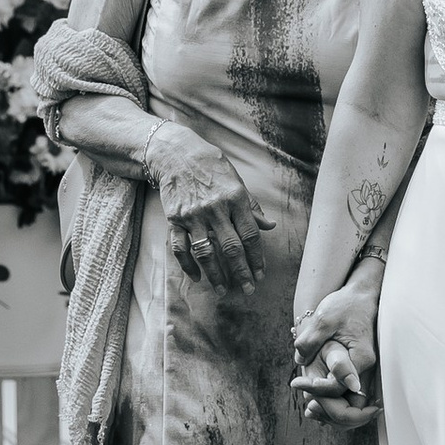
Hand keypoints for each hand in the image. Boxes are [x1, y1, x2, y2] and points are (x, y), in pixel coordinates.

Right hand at [153, 132, 263, 290]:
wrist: (175, 154)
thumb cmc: (211, 167)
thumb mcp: (237, 181)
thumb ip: (252, 207)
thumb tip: (270, 226)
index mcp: (235, 199)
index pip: (250, 235)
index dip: (257, 258)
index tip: (261, 275)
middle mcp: (215, 209)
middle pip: (231, 248)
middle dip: (241, 272)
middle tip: (248, 290)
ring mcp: (193, 215)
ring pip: (206, 252)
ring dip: (215, 274)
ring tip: (223, 290)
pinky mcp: (175, 219)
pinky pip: (180, 248)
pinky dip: (188, 265)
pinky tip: (197, 277)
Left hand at [291, 273, 380, 422]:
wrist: (361, 296)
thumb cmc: (345, 305)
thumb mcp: (324, 319)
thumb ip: (311, 341)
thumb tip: (299, 361)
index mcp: (360, 357)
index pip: (340, 387)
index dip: (318, 390)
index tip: (297, 383)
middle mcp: (367, 368)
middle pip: (353, 404)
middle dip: (330, 411)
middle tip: (307, 410)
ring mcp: (365, 370)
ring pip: (355, 403)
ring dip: (335, 410)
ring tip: (311, 410)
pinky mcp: (360, 368)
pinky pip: (351, 393)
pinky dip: (337, 401)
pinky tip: (318, 400)